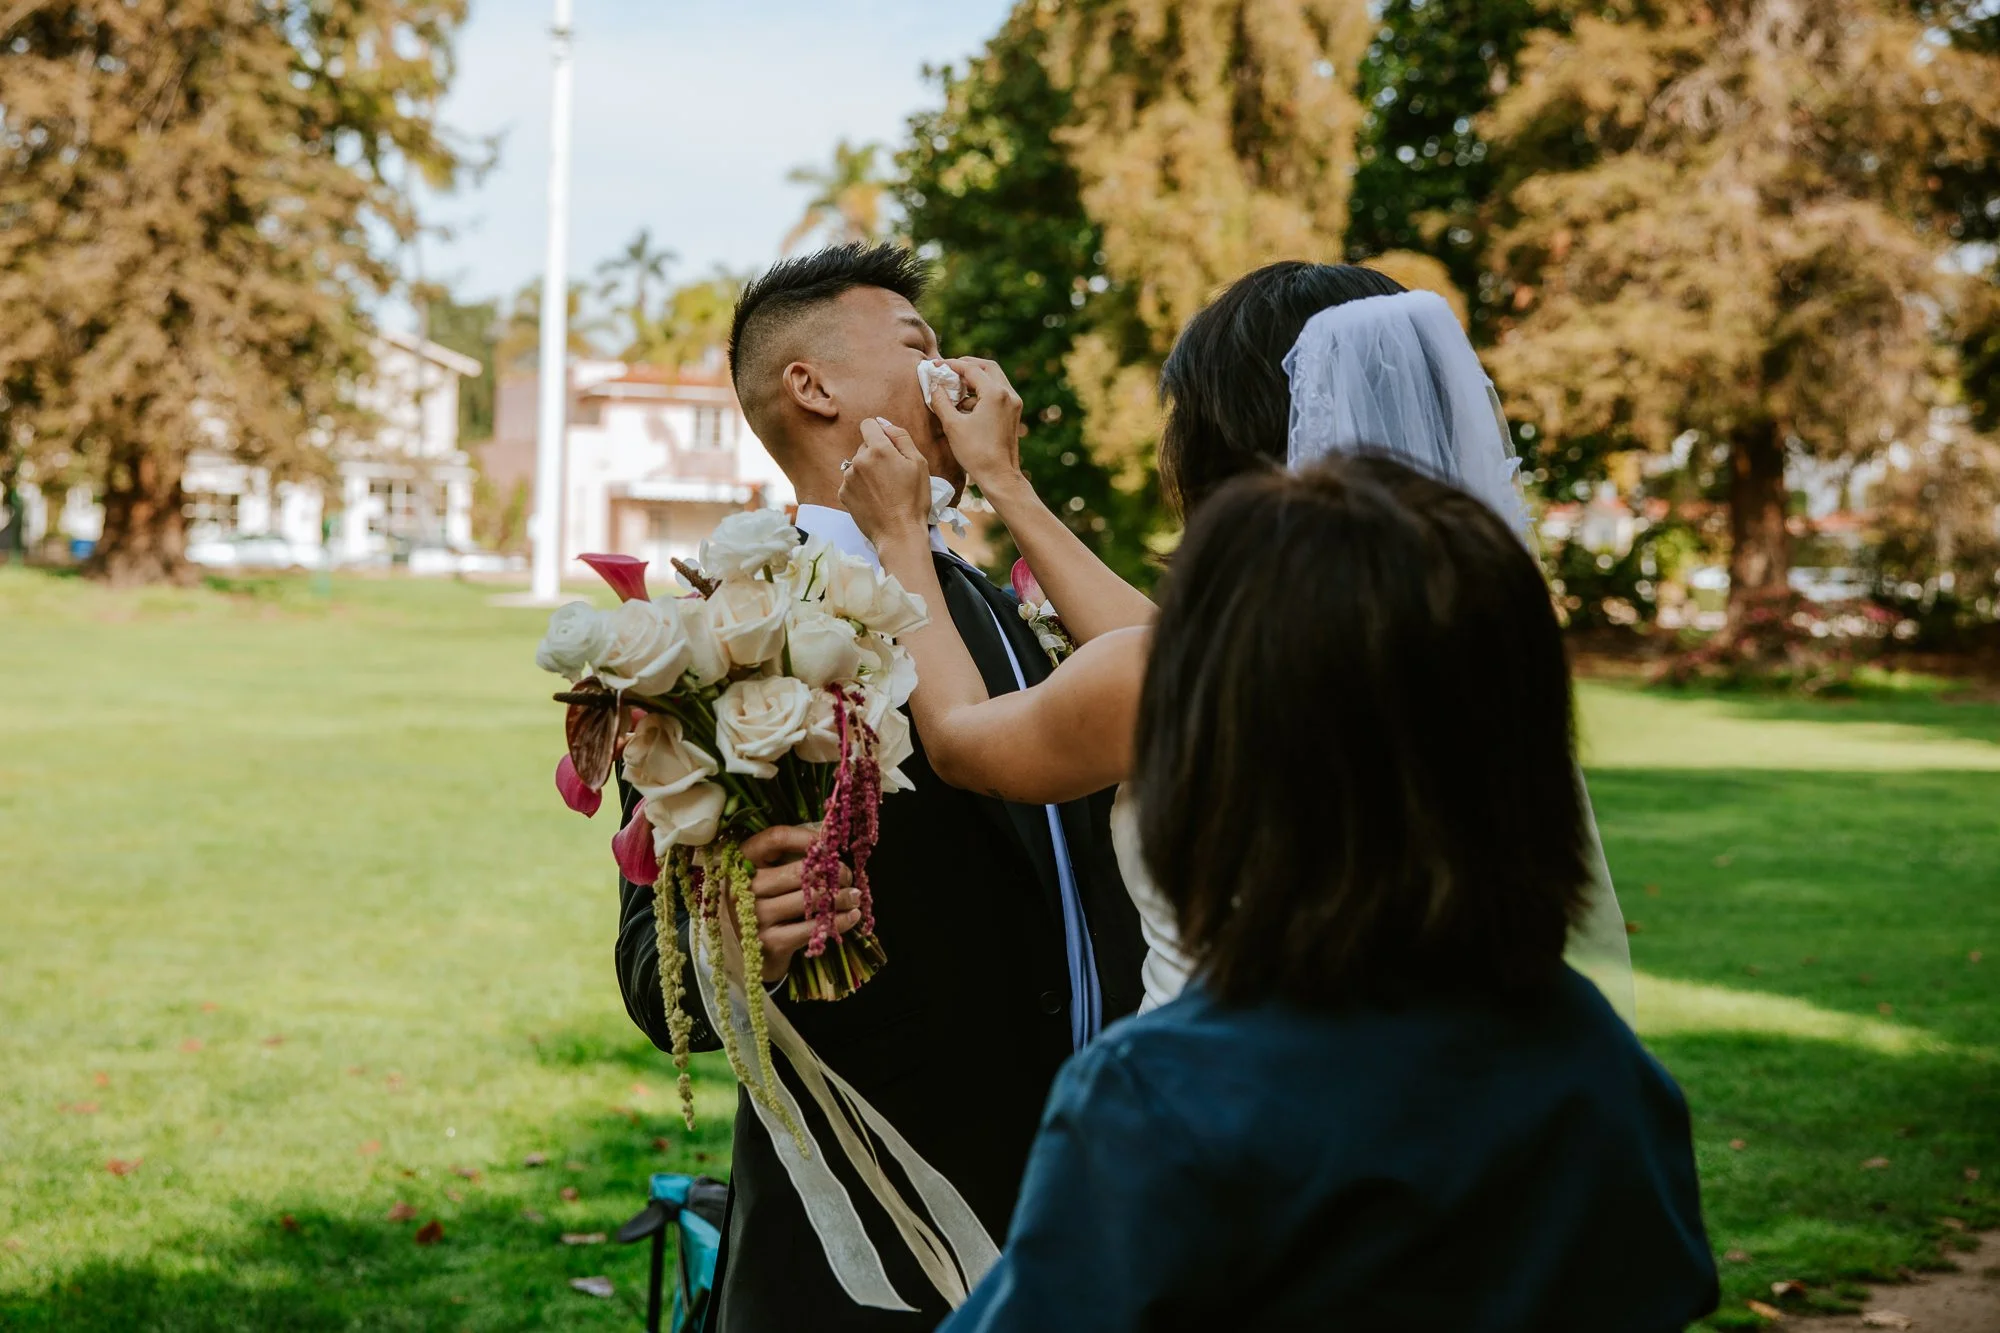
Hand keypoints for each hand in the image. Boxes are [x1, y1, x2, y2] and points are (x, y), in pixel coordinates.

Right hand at [738, 825, 859, 983]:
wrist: (746, 954)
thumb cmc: (764, 905)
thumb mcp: (766, 876)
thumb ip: (789, 857)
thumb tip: (828, 839)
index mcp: (741, 862)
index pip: (776, 838)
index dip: (807, 837)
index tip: (829, 844)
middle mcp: (743, 888)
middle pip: (799, 870)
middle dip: (833, 871)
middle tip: (848, 876)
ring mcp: (756, 916)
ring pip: (810, 899)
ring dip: (842, 896)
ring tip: (855, 895)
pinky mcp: (770, 943)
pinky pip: (813, 927)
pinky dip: (840, 920)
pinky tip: (852, 915)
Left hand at [839, 417, 931, 548]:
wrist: (899, 534)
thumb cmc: (914, 499)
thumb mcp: (919, 463)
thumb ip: (901, 437)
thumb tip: (884, 424)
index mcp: (878, 449)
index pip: (868, 424)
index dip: (880, 433)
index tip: (889, 447)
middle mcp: (858, 460)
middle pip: (864, 446)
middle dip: (877, 454)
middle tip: (893, 475)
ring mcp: (848, 478)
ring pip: (858, 464)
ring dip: (868, 471)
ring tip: (884, 490)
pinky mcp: (843, 493)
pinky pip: (852, 481)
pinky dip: (861, 486)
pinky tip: (875, 499)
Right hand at [926, 357, 1023, 490]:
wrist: (999, 476)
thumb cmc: (976, 453)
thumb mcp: (952, 425)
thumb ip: (941, 401)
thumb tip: (934, 386)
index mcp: (995, 393)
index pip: (971, 369)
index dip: (951, 365)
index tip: (936, 365)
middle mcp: (1008, 394)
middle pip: (987, 367)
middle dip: (967, 366)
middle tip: (949, 370)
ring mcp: (1014, 404)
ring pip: (994, 379)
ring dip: (975, 379)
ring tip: (955, 388)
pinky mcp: (1013, 414)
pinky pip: (997, 393)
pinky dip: (982, 392)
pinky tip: (966, 404)